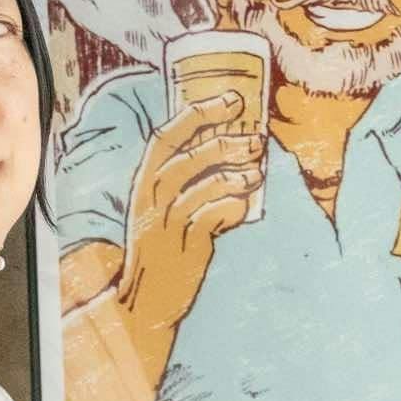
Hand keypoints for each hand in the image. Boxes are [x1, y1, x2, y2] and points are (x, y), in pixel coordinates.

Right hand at [116, 88, 264, 338]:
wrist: (144, 301)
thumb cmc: (161, 251)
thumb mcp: (162, 211)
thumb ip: (186, 184)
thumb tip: (231, 152)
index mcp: (143, 183)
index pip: (166, 136)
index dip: (199, 113)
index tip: (232, 99)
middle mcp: (150, 199)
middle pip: (188, 156)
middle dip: (226, 141)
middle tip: (256, 139)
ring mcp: (166, 224)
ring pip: (203, 185)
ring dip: (236, 174)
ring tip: (257, 172)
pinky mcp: (184, 248)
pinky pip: (213, 217)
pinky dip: (233, 207)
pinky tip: (245, 207)